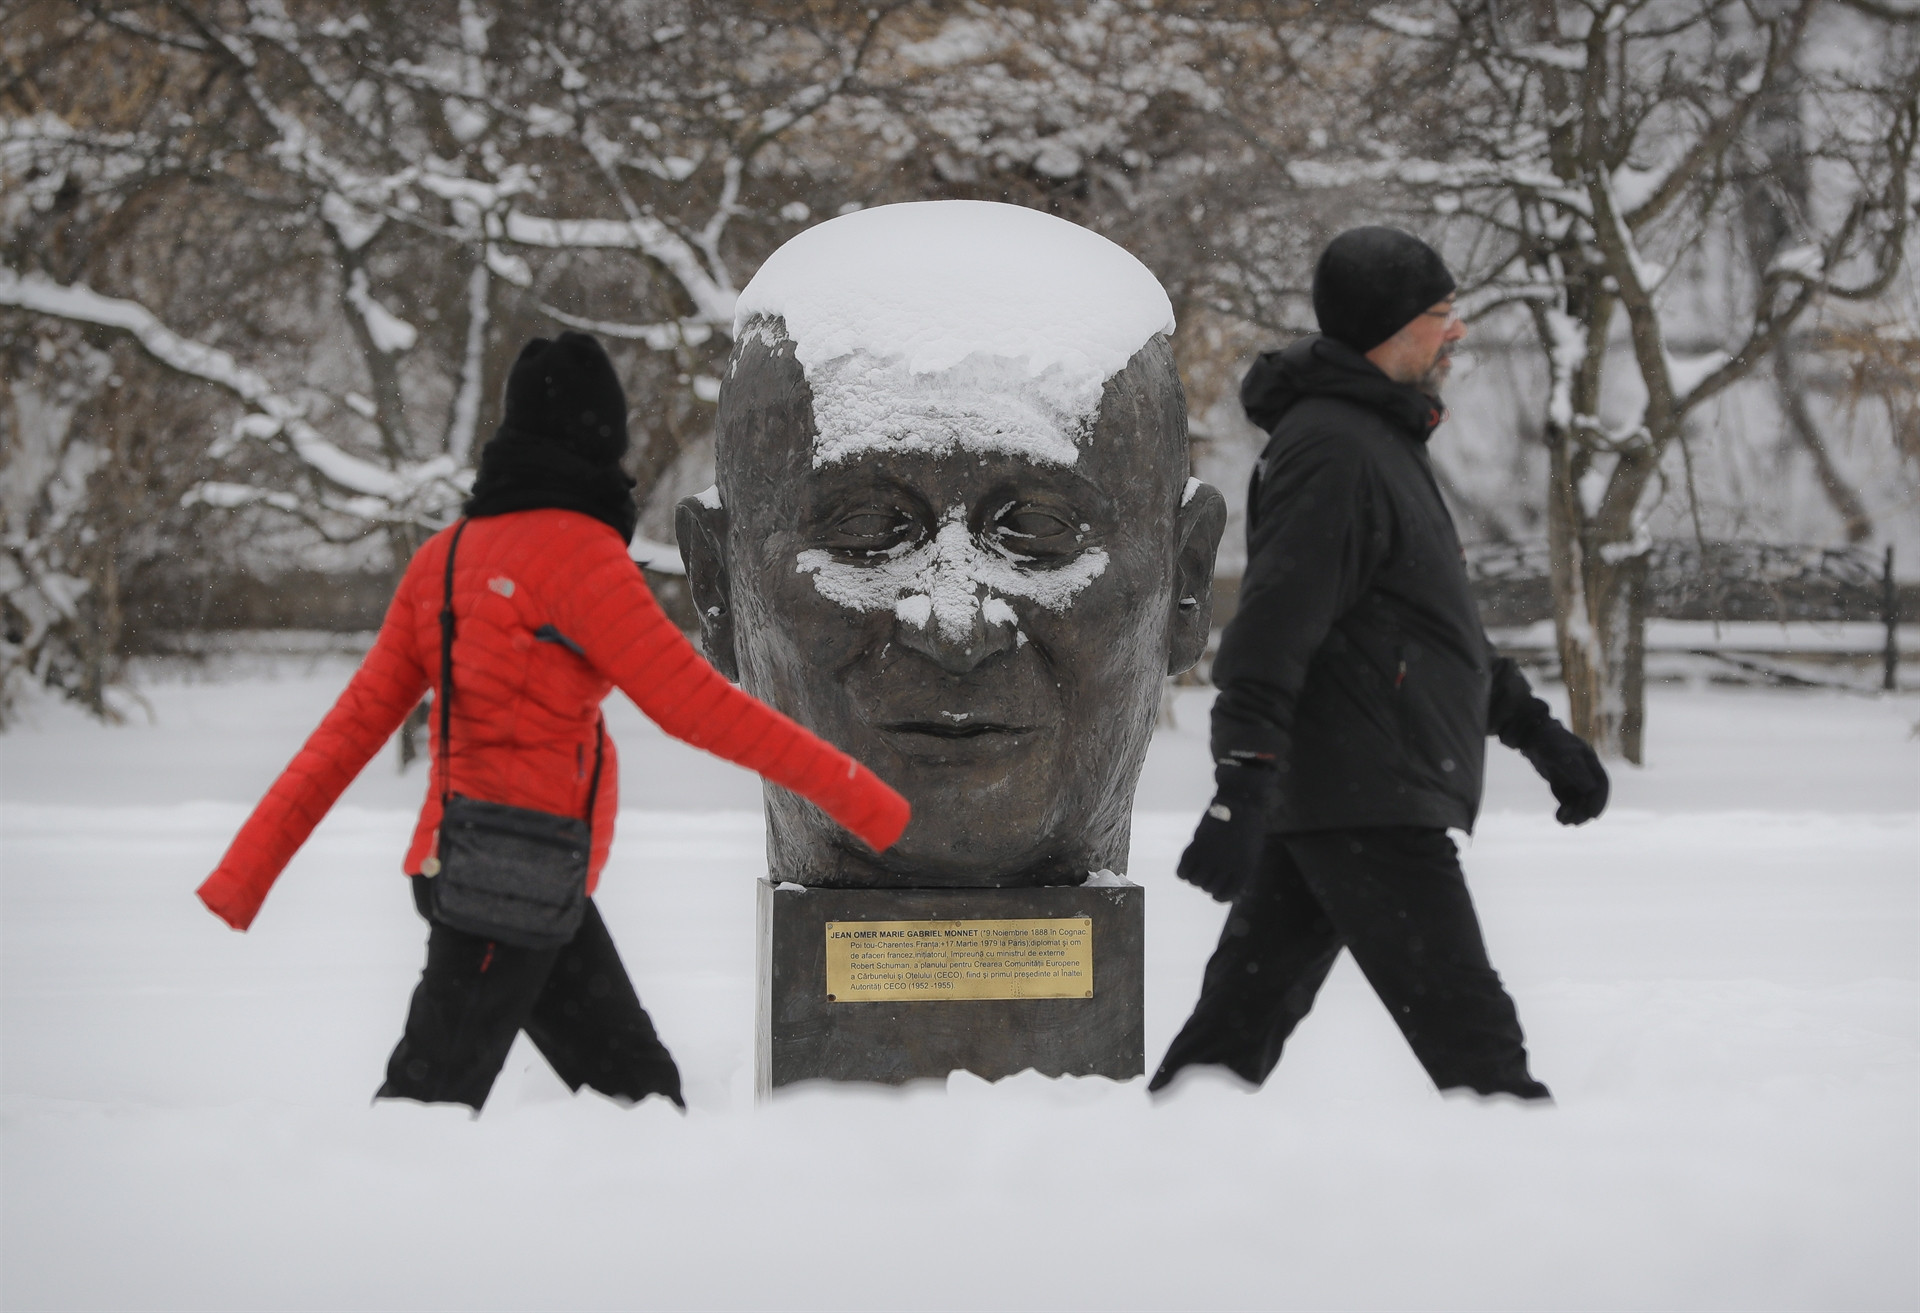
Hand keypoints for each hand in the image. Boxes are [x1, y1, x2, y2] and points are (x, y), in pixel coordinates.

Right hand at [1176, 760, 1278, 901]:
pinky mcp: (1198, 845)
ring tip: (1198, 867)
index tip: (1214, 889)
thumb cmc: (1248, 827)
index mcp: (1244, 870)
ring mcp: (1212, 856)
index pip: (1224, 896)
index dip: (1217, 895)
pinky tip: (1185, 868)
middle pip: (1207, 888)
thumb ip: (1238, 871)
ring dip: (1194, 876)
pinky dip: (1182, 872)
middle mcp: (1228, 867)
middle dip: (1206, 882)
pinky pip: (1183, 870)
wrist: (1241, 802)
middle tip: (1207, 871)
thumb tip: (1222, 887)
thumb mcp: (1251, 853)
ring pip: (1195, 881)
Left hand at [1512, 718, 1608, 824]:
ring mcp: (1574, 779)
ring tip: (1563, 821)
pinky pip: (1568, 801)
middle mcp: (1586, 772)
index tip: (1593, 815)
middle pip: (1591, 796)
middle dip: (1584, 811)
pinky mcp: (1564, 784)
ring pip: (1580, 801)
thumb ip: (1575, 770)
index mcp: (1591, 762)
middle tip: (1575, 823)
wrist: (1532, 737)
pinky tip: (1559, 817)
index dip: (1600, 801)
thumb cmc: (1549, 742)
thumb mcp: (1560, 755)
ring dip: (1575, 813)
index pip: (1601, 784)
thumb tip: (1591, 788)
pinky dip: (1566, 811)